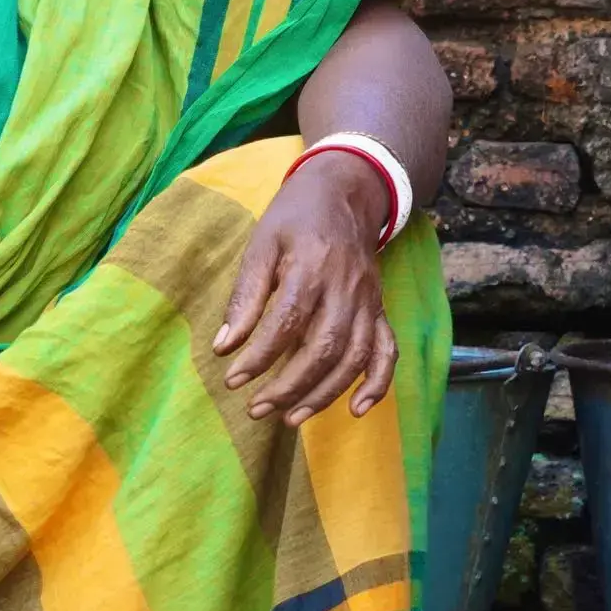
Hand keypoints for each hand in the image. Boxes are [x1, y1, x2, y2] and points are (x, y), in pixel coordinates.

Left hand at [213, 151, 396, 426]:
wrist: (346, 192)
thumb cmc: (295, 217)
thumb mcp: (261, 244)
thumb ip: (245, 295)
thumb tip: (224, 345)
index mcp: (312, 268)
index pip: (286, 323)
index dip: (259, 357)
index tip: (233, 380)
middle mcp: (346, 289)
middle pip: (323, 348)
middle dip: (289, 387)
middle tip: (257, 409)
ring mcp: (367, 301)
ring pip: (353, 358)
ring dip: (323, 394)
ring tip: (290, 418)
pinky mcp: (379, 309)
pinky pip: (386, 352)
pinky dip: (376, 385)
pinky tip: (356, 410)